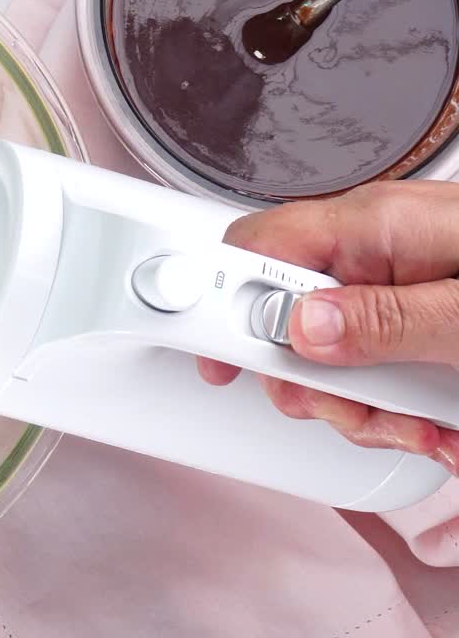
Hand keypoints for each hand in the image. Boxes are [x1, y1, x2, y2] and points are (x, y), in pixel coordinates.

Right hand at [195, 180, 458, 473]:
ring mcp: (388, 295)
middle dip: (316, 384)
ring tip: (423, 425)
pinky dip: (394, 415)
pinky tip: (435, 422)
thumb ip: (384, 318)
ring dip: (364, 412)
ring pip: (320, 363)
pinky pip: (365, 379)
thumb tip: (299, 327)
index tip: (215, 351)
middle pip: (281, 320)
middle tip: (363, 410)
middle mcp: (371, 254)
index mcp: (376, 225)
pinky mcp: (407, 330)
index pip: (256, 244)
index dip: (219, 296)